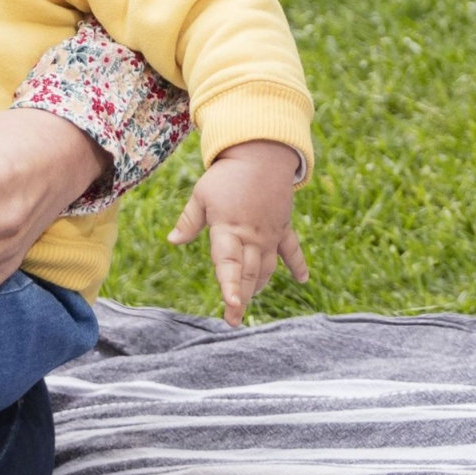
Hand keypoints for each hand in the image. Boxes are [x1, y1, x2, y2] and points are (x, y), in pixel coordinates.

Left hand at [168, 139, 307, 325]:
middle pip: (247, 273)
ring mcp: (270, 234)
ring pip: (266, 267)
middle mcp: (252, 236)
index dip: (229, 285)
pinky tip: (302, 280)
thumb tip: (173, 241)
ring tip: (245, 303)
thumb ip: (188, 221)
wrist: (260, 154)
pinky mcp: (282, 227)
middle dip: (240, 298)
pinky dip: (297, 264)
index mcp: (229, 229)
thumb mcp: (201, 196)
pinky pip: (292, 249)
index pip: (228, 263)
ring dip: (257, 287)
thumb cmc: (226, 176)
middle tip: (233, 320)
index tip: (230, 303)